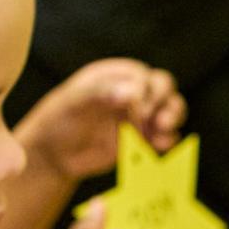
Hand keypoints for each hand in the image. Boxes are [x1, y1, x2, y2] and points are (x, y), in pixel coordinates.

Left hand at [16, 58, 183, 182]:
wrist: (55, 153)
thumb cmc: (59, 120)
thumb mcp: (73, 102)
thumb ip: (100, 93)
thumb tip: (130, 93)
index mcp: (117, 75)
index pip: (143, 77)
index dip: (146, 94)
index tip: (138, 112)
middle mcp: (132, 91)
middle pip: (164, 88)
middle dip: (166, 103)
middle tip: (159, 121)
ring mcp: (140, 115)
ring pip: (170, 109)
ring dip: (173, 118)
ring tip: (163, 131)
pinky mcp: (142, 138)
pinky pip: (163, 136)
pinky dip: (167, 140)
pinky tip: (161, 146)